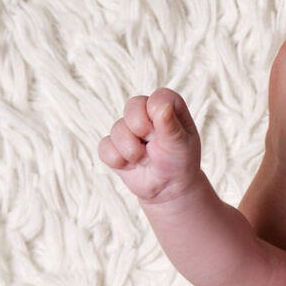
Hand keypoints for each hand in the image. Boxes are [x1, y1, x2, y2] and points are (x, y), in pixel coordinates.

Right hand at [98, 88, 200, 204]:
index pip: (157, 97)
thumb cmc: (179, 161)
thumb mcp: (181, 144)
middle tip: (154, 146)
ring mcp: (127, 128)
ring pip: (117, 129)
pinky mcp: (113, 145)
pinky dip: (119, 161)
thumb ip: (171, 124)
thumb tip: (163, 105)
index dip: (158, 116)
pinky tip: (132, 165)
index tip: (165, 132)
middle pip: (132, 105)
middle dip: (142, 130)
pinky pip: (105, 148)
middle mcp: (146, 113)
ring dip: (133, 151)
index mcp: (167, 107)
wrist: (168, 187)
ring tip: (146, 159)